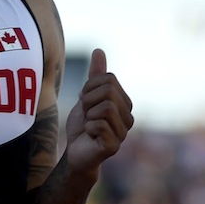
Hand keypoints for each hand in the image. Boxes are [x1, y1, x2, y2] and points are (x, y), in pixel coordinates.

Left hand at [64, 49, 133, 177]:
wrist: (75, 153)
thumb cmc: (83, 126)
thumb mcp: (87, 96)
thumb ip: (95, 76)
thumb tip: (98, 50)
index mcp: (125, 103)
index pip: (109, 79)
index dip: (90, 87)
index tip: (85, 101)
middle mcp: (129, 117)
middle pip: (109, 91)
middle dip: (89, 100)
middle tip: (86, 114)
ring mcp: (123, 132)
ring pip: (105, 107)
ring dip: (89, 115)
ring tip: (89, 125)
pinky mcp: (114, 145)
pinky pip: (98, 124)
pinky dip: (88, 128)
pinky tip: (90, 136)